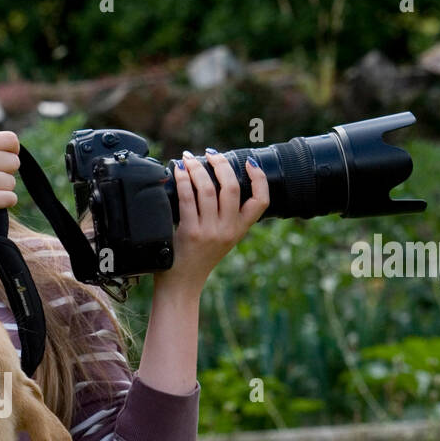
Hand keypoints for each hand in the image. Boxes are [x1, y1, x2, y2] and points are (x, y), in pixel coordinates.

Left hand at [161, 149, 269, 293]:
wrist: (181, 286)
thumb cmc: (196, 260)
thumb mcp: (219, 239)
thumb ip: (222, 217)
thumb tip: (214, 181)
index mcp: (239, 230)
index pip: (262, 201)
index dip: (259, 178)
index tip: (249, 163)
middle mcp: (228, 230)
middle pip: (232, 187)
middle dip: (220, 164)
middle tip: (210, 154)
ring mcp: (209, 232)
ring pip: (208, 189)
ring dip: (197, 168)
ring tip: (188, 159)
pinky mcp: (190, 233)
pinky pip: (187, 198)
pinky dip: (182, 180)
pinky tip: (177, 172)